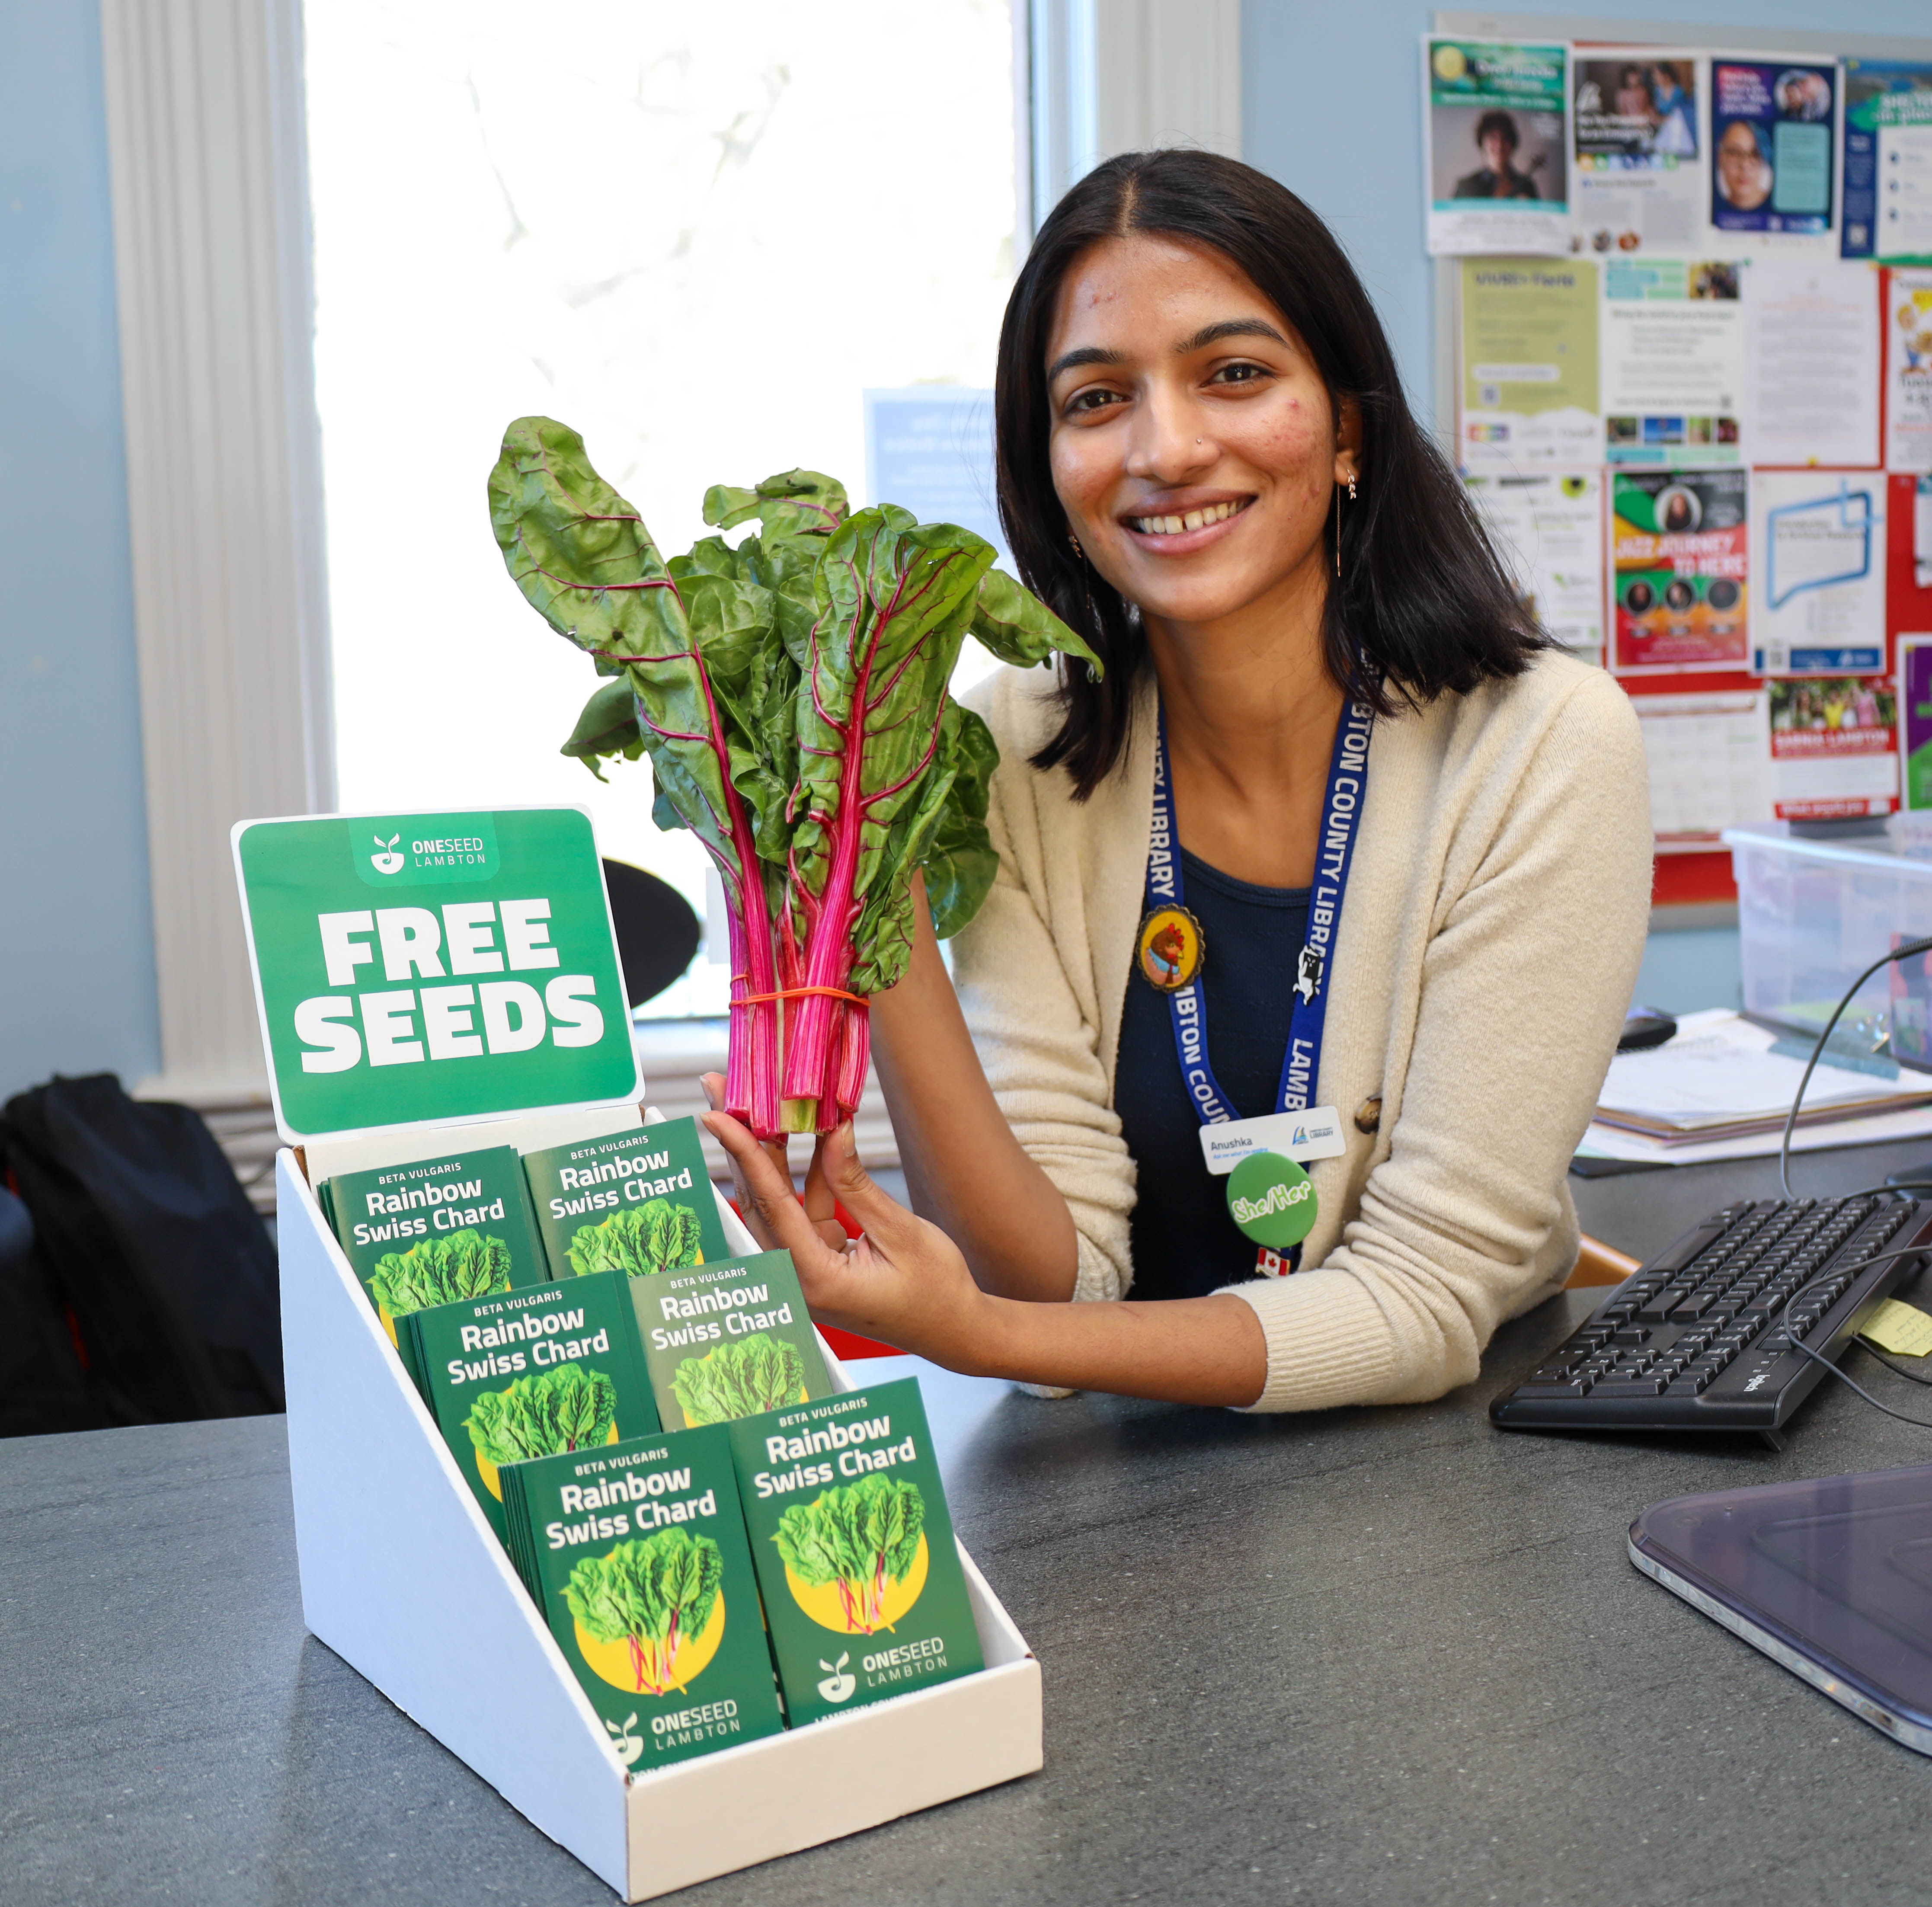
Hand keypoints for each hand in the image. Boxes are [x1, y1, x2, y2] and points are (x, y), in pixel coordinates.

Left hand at [700, 1084, 996, 1369]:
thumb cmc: (936, 1290)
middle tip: (718, 1090)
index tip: (717, 1115)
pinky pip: (799, 1208)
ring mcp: (805, 1269)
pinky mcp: (817, 1258)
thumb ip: (857, 1184)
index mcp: (815, 1279)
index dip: (744, 1154)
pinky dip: (803, 1173)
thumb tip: (832, 1131)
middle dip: (738, 1143)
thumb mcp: (900, 1231)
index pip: (771, 1205)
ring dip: (766, 1152)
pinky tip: (807, 1133)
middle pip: (757, 1200)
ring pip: (773, 1202)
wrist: (955, 1330)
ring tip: (752, 1101)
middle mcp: (798, 1278)